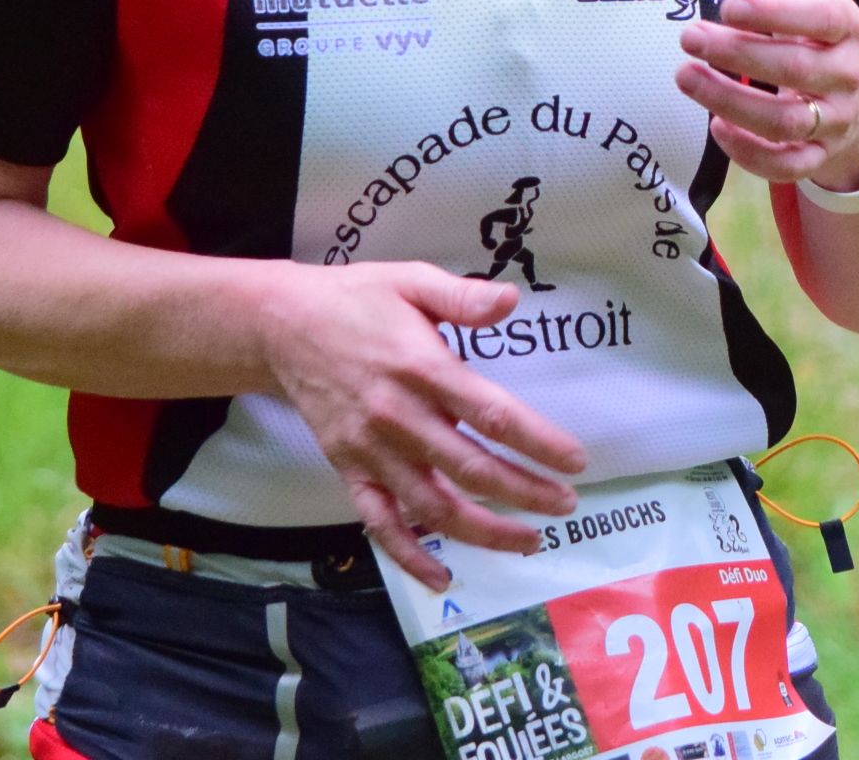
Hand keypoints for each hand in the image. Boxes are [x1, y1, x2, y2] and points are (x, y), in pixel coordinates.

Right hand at [256, 261, 588, 592]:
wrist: (282, 326)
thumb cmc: (357, 299)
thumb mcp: (411, 281)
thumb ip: (462, 296)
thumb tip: (511, 299)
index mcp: (422, 368)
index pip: (492, 415)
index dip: (538, 443)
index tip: (575, 461)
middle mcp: (399, 417)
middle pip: (471, 470)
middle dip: (525, 493)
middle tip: (566, 504)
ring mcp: (372, 450)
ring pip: (433, 507)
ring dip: (485, 532)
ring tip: (529, 541)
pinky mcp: (349, 470)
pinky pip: (380, 523)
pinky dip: (409, 556)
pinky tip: (442, 577)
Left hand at [675, 0, 858, 191]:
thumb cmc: (823, 34)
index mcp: (846, 26)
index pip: (821, 19)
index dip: (776, 12)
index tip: (728, 3)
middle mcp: (845, 75)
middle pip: (794, 70)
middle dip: (737, 54)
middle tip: (689, 36)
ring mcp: (832, 121)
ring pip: (786, 121)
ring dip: (730, 102)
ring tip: (684, 76)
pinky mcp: (816, 158)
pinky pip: (787, 166)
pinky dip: (751, 154)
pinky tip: (715, 128)